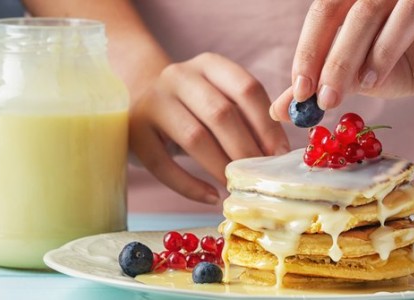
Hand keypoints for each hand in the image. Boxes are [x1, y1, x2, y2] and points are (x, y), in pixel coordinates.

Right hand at [130, 53, 289, 203]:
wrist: (134, 100)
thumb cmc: (189, 107)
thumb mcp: (215, 97)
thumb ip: (244, 115)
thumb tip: (277, 153)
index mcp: (208, 64)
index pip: (246, 89)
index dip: (268, 124)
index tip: (279, 154)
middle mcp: (178, 76)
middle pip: (221, 113)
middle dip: (246, 149)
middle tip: (259, 176)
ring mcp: (153, 102)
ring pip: (194, 137)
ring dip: (221, 167)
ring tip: (236, 186)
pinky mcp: (134, 132)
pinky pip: (164, 165)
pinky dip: (190, 186)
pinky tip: (211, 196)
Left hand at [270, 0, 413, 120]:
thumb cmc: (389, 65)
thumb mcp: (347, 77)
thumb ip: (314, 88)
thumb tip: (277, 110)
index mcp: (359, 1)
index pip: (326, 11)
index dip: (310, 49)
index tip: (300, 90)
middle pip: (363, 11)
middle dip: (340, 59)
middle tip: (327, 98)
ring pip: (410, 10)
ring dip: (385, 49)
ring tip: (369, 84)